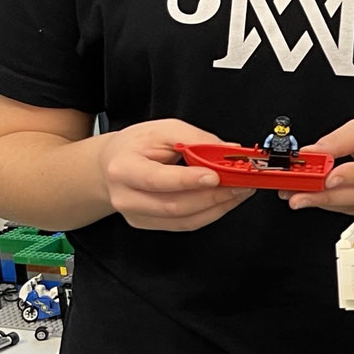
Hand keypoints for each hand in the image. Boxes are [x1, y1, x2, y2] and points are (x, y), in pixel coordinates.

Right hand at [99, 119, 255, 230]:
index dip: (188, 180)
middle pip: (175, 205)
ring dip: (218, 206)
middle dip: (214, 195)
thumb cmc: (136, 145)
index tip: (216, 176)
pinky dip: (211, 213)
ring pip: (184, 220)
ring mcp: (137, 215)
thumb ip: (196, 139)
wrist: (111, 165)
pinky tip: (225, 200)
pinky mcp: (149, 224)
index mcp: (123, 168)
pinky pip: (186, 224)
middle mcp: (126, 197)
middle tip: (241, 183)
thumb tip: (228, 151)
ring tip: (240, 191)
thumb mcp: (163, 129)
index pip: (157, 180)